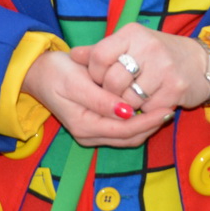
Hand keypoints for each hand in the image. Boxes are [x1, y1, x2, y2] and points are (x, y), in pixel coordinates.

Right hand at [22, 50, 170, 148]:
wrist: (38, 73)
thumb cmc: (57, 72)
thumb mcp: (77, 82)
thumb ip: (101, 100)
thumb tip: (126, 112)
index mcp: (85, 125)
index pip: (125, 130)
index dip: (147, 121)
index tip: (166, 107)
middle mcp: (89, 135)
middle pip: (128, 137)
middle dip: (151, 125)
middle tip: (171, 109)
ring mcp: (91, 132)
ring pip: (127, 136)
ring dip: (146, 125)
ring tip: (164, 108)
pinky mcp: (94, 126)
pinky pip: (121, 130)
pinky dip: (136, 122)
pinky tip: (148, 108)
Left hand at [75, 22, 209, 114]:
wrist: (200, 63)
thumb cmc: (158, 55)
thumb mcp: (129, 45)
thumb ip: (100, 51)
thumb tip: (72, 55)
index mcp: (133, 33)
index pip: (99, 56)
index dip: (95, 73)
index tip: (102, 78)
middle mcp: (149, 46)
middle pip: (112, 82)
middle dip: (112, 93)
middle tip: (120, 92)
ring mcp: (164, 68)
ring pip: (128, 99)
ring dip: (129, 104)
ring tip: (137, 96)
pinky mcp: (175, 89)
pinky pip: (147, 109)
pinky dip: (146, 110)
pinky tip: (152, 101)